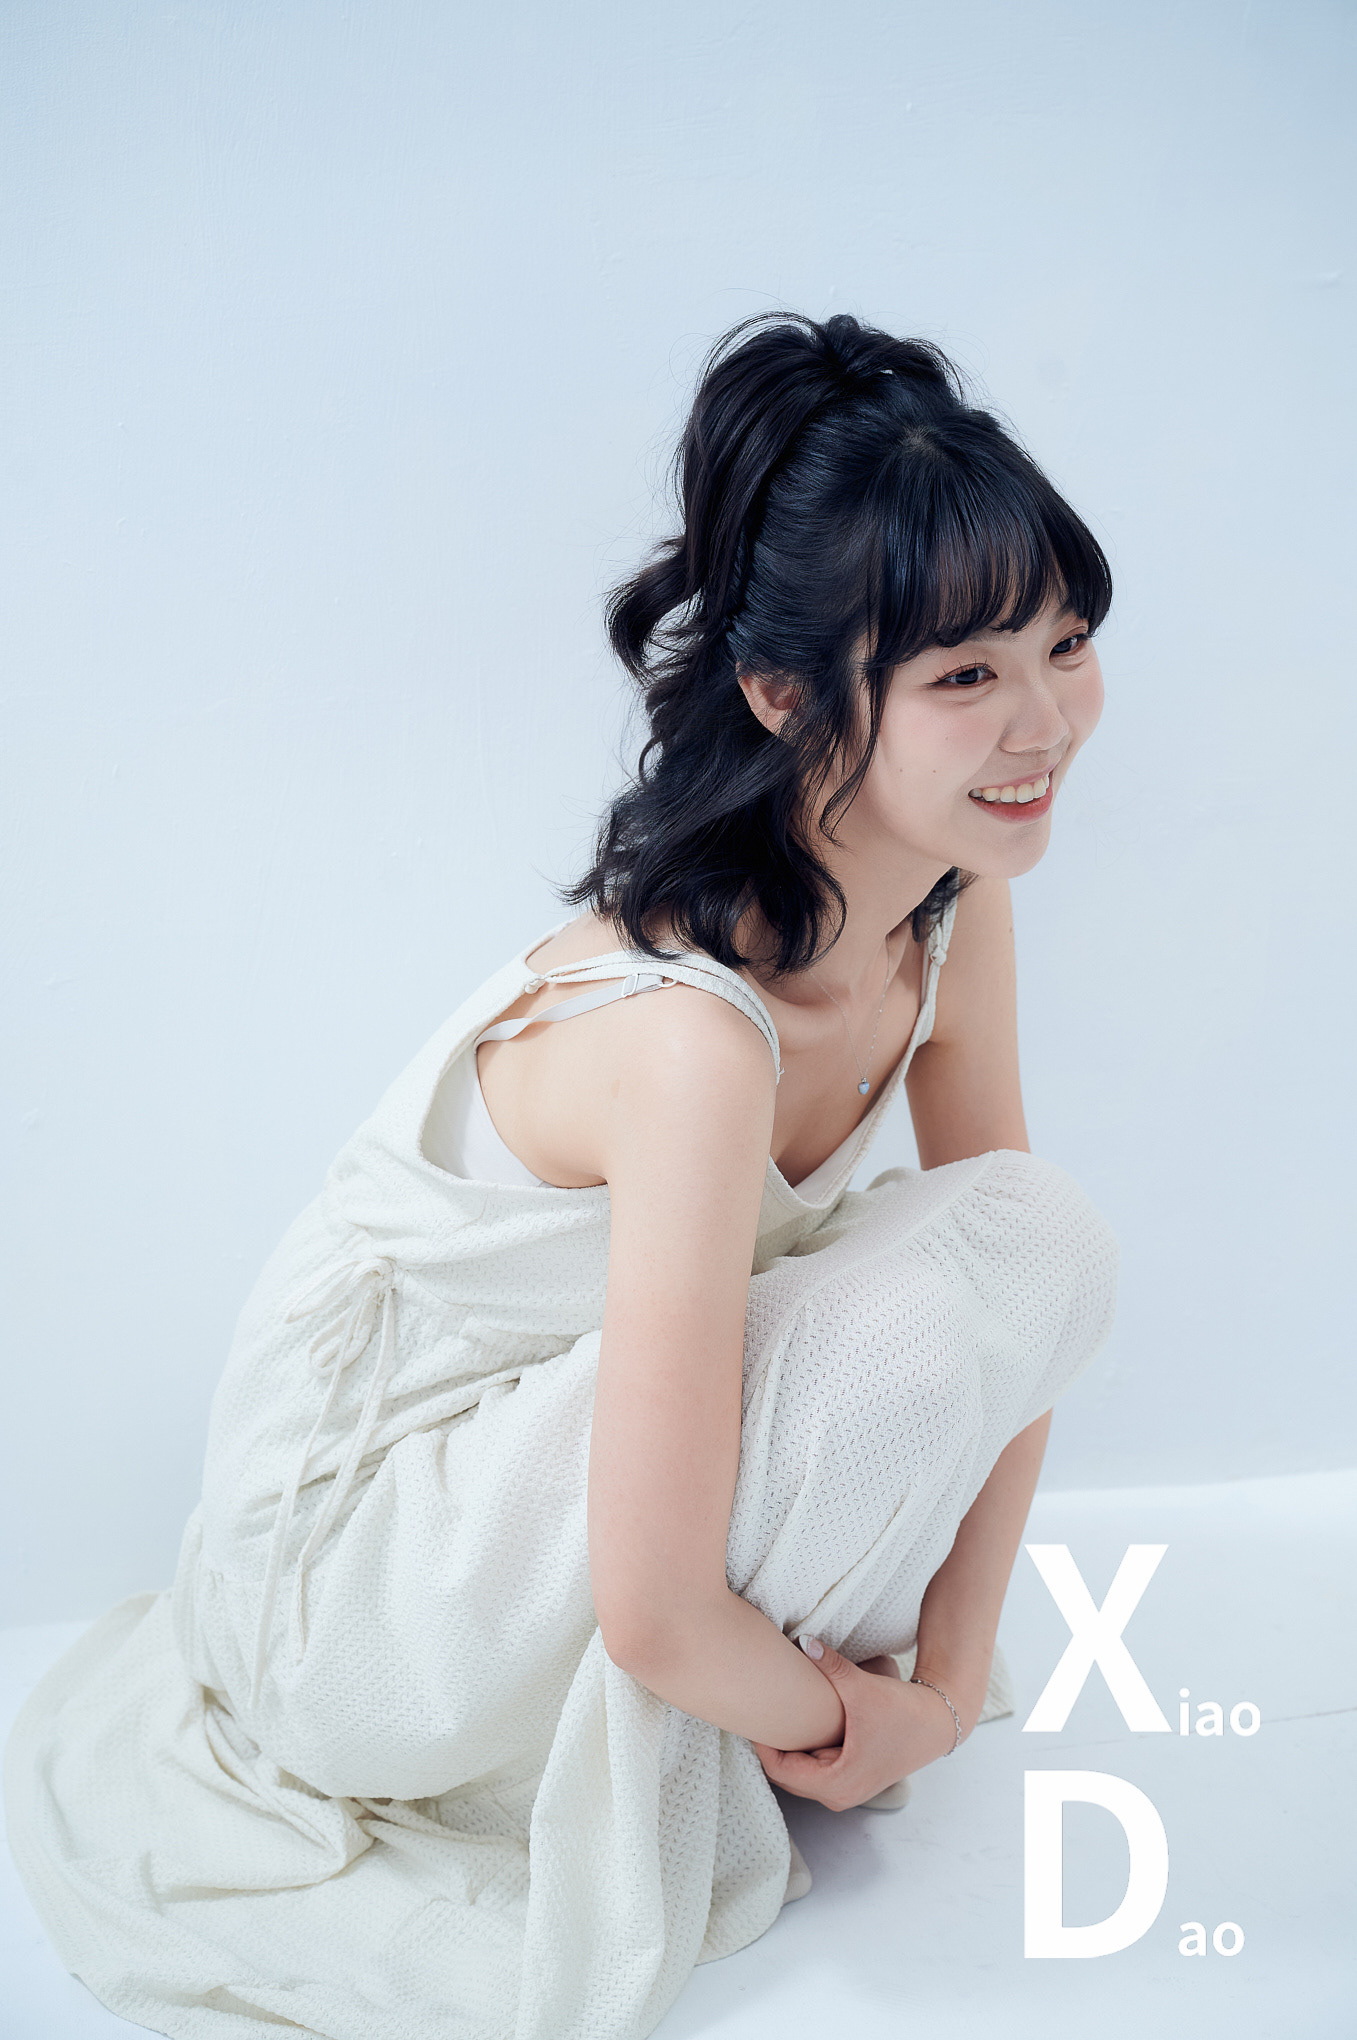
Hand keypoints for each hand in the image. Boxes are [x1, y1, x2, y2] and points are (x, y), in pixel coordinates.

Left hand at [750, 1639, 960, 1810]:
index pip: (779, 1769)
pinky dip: (804, 1748)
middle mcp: (837, 1794)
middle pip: (786, 1773)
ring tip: (776, 1715)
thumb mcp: (862, 1688)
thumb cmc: (903, 1711)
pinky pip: (814, 1767)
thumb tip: (803, 1641)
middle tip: (759, 1711)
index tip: (752, 1714)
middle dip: (772, 1744)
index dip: (761, 1741)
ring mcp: (845, 1788)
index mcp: (835, 1783)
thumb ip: (830, 1665)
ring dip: (788, 1746)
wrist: (938, 1721)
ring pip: (799, 1772)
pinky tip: (800, 1722)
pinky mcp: (852, 1777)